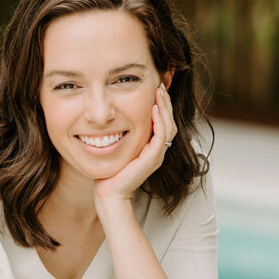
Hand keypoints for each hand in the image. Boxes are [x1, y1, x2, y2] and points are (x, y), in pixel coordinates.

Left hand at [94, 82, 177, 205]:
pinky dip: (160, 121)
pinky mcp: (152, 159)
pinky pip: (162, 135)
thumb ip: (119, 135)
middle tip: (160, 83)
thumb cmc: (109, 174)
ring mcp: (157, 155)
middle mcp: (157, 150)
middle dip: (165, 101)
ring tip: (159, 90)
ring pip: (168, 125)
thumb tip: (109, 120)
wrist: (109, 194)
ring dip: (165, 106)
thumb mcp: (116, 149)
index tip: (154, 87)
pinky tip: (154, 108)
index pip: (162, 121)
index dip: (160, 104)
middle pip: (169, 120)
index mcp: (151, 147)